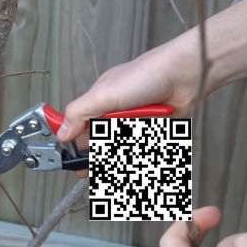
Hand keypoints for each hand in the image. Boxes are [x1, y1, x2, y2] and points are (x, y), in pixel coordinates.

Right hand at [56, 41, 198, 176]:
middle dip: (94, 155)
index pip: (79, 126)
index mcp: (99, 101)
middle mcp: (116, 112)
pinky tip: (142, 150)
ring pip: (121, 146)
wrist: (184, 77)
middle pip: (100, 141)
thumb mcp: (103, 95)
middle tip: (88, 170)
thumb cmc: (147, 76)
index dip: (74, 143)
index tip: (71, 161)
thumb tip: (62, 132)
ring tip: (113, 165)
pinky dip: (142, 154)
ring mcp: (135, 121)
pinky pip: (144, 148)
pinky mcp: (153, 129)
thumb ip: (78, 113)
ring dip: (120, 156)